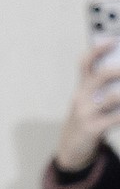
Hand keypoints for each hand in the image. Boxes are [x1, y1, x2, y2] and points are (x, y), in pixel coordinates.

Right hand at [57, 39, 119, 171]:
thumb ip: (104, 88)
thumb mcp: (90, 102)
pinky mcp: (93, 128)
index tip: (113, 40)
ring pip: (112, 98)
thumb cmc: (88, 119)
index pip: (85, 63)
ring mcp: (86, 113)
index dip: (97, 50)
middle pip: (99, 76)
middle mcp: (81, 97)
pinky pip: (116, 118)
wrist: (72, 148)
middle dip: (118, 71)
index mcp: (81, 88)